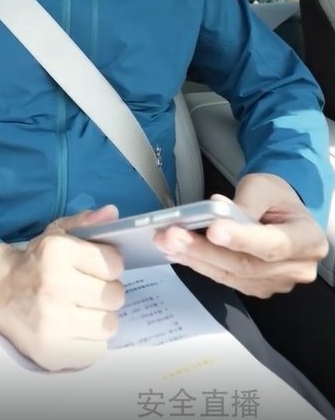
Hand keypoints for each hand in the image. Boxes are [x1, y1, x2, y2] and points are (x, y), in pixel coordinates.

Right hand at [0, 205, 124, 370]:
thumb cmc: (35, 262)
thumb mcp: (56, 234)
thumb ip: (86, 222)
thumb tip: (113, 212)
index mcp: (57, 252)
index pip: (114, 264)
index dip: (110, 265)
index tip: (98, 267)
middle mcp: (54, 286)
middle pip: (115, 296)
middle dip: (107, 292)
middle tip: (89, 290)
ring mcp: (52, 323)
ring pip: (109, 325)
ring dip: (100, 318)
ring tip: (83, 310)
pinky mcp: (51, 352)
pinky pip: (96, 350)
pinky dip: (91, 341)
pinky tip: (75, 328)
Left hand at [152, 174, 328, 297]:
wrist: (280, 210)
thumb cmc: (275, 197)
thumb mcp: (263, 187)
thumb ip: (245, 202)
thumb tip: (218, 214)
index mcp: (307, 239)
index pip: (274, 244)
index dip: (242, 239)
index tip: (213, 229)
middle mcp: (296, 267)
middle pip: (247, 264)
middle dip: (205, 250)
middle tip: (172, 235)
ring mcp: (275, 282)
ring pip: (231, 275)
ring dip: (195, 258)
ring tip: (167, 241)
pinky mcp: (256, 287)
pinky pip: (225, 278)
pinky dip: (199, 263)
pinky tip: (178, 251)